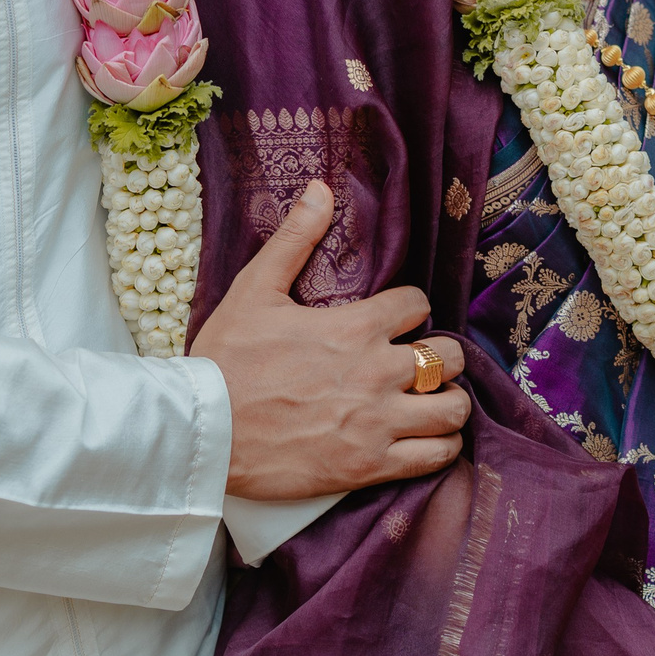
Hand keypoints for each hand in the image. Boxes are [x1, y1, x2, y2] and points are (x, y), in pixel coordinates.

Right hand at [190, 181, 470, 501]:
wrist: (202, 432)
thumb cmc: (225, 359)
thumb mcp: (254, 290)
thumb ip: (294, 239)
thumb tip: (320, 189)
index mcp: (354, 327)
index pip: (418, 304)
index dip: (412, 307)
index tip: (399, 318)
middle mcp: (375, 373)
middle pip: (449, 357)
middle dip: (442, 355)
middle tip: (422, 361)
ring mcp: (376, 423)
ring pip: (453, 410)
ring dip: (449, 402)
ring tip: (431, 400)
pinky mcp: (369, 466)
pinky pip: (435, 457)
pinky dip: (441, 446)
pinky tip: (427, 438)